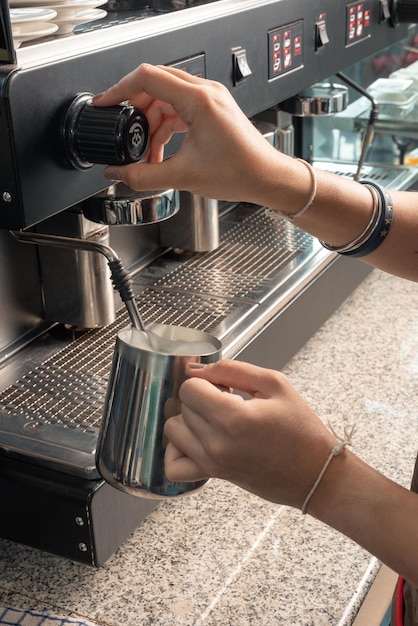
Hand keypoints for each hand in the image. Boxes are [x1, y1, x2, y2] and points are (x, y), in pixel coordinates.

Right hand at [92, 63, 281, 203]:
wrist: (267, 178)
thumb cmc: (240, 172)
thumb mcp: (183, 176)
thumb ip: (144, 176)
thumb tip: (118, 173)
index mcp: (198, 99)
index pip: (147, 77)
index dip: (120, 89)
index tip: (105, 103)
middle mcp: (205, 92)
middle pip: (155, 86)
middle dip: (134, 110)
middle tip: (122, 131)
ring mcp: (210, 100)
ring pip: (166, 100)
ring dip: (151, 125)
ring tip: (144, 153)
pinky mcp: (212, 111)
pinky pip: (179, 110)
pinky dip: (165, 128)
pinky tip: (159, 151)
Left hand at [164, 360, 334, 508]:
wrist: (315, 473)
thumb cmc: (301, 429)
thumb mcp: (274, 384)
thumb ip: (231, 369)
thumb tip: (195, 368)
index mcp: (233, 417)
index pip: (189, 388)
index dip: (206, 381)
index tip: (225, 386)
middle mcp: (216, 443)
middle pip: (182, 407)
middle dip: (201, 398)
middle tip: (228, 401)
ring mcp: (212, 462)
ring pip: (172, 431)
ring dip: (189, 420)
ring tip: (215, 419)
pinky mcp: (212, 476)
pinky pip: (174, 465)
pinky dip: (178, 451)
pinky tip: (198, 441)